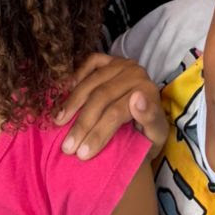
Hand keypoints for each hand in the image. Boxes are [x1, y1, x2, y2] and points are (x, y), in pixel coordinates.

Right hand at [53, 53, 167, 159]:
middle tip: (67, 147)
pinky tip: (66, 93)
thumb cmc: (149, 134)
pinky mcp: (110, 59)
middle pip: (101, 97)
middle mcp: (135, 72)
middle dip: (82, 124)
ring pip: (91, 82)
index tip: (83, 154)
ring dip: (71, 103)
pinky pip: (90, 63)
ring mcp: (121, 63)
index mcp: (148, 91)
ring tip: (58, 123)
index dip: (98, 133)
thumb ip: (150, 119)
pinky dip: (77, 76)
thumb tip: (137, 99)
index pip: (117, 112)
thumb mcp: (156, 136)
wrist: (145, 122)